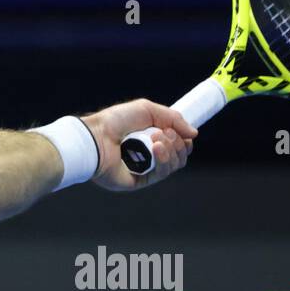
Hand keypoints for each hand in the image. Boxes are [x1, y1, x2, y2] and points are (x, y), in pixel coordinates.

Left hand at [82, 99, 196, 191]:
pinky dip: (163, 161)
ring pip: (172, 165)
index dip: (183, 141)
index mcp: (149, 140)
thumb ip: (173, 118)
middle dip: (177, 144)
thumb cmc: (115, 121)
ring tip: (156, 139)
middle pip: (179, 156)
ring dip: (171, 150)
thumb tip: (193, 134)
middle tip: (164, 134)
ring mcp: (143, 169)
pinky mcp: (138, 181)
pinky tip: (156, 149)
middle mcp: (148, 155)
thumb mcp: (147, 110)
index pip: (177, 145)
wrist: (96, 136)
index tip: (183, 133)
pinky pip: (160, 174)